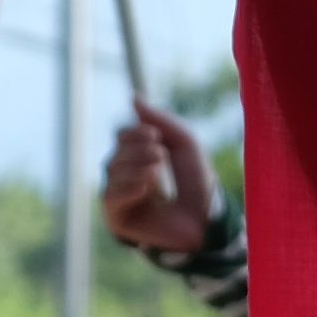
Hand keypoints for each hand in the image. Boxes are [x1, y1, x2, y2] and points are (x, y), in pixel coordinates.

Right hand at [101, 98, 215, 253]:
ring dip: (137, 167)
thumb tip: (134, 97)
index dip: (135, 132)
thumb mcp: (183, 141)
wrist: (206, 217)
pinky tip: (145, 187)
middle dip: (138, 150)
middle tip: (162, 157)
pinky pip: (110, 197)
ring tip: (158, 173)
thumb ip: (159, 119)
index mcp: (138, 157)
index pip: (121, 136)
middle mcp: (124, 177)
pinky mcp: (117, 220)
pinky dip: (127, 188)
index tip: (157, 137)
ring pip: (112, 172)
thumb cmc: (196, 180)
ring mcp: (119, 198)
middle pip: (115, 152)